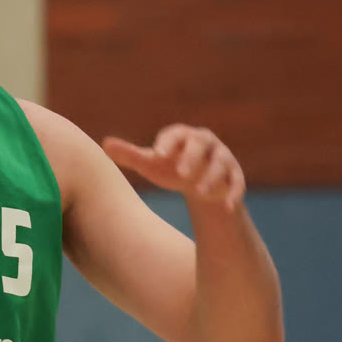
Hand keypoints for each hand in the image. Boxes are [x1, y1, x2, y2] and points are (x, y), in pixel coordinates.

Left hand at [105, 126, 246, 211]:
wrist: (198, 182)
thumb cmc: (170, 167)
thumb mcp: (151, 163)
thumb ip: (130, 154)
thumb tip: (104, 144)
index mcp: (183, 137)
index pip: (176, 134)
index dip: (168, 142)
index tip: (157, 153)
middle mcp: (205, 143)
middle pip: (201, 144)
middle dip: (192, 157)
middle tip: (181, 172)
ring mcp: (222, 159)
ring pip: (220, 164)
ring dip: (211, 176)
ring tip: (198, 191)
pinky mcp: (233, 176)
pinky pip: (236, 183)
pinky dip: (233, 194)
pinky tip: (227, 207)